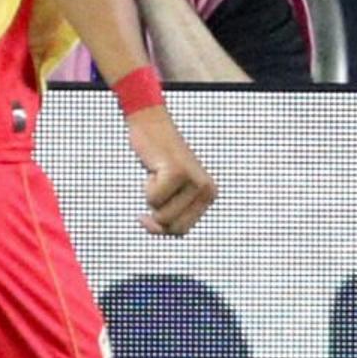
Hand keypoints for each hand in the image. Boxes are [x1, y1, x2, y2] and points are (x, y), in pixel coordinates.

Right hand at [125, 104, 216, 237]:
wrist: (152, 126)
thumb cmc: (158, 162)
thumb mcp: (169, 194)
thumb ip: (167, 217)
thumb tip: (154, 228)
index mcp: (210, 196)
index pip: (180, 231)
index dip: (160, 226)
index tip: (151, 209)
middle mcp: (208, 189)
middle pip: (172, 227)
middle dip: (155, 213)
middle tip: (156, 188)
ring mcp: (195, 181)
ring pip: (161, 215)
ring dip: (150, 198)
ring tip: (158, 175)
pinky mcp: (178, 173)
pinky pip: (153, 199)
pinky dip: (146, 186)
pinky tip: (155, 168)